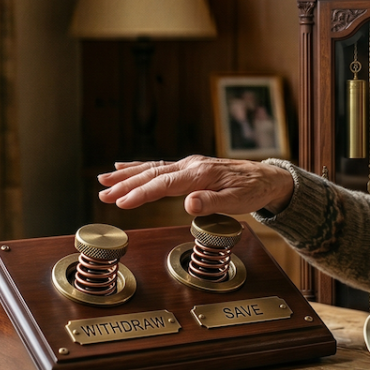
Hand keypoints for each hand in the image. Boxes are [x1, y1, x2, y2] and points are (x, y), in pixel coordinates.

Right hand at [97, 156, 295, 215]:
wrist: (266, 178)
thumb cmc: (252, 190)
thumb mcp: (237, 201)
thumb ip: (212, 202)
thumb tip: (189, 205)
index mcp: (200, 174)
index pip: (164, 183)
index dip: (141, 193)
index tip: (122, 202)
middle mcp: (191, 165)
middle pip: (152, 174)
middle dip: (125, 184)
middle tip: (103, 194)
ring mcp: (189, 164)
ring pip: (152, 168)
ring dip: (126, 174)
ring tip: (104, 180)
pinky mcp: (189, 167)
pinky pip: (159, 166)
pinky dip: (139, 166)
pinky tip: (123, 166)